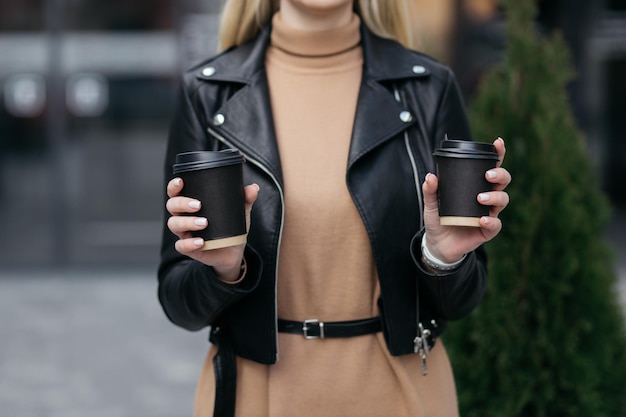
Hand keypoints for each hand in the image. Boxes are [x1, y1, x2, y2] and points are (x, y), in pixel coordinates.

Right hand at [165, 178, 259, 281]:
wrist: (233, 250)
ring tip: (204, 222)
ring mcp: (185, 233)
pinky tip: (201, 242)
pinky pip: (181, 246)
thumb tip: (253, 188)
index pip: (176, 192)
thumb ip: (246, 199)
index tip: (181, 182)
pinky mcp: (189, 248)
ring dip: (187, 222)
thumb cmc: (231, 226)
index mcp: (191, 204)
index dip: (174, 186)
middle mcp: (184, 217)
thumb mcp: (240, 211)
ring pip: (174, 224)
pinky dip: (189, 243)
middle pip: (172, 206)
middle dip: (182, 203)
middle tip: (198, 205)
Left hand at [422, 137, 510, 262]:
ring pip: (503, 200)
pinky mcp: (486, 231)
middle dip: (500, 175)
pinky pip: (495, 225)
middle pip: (503, 182)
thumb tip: (431, 176)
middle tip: (487, 175)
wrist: (438, 244)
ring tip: (481, 198)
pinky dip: (491, 221)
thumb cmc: (438, 219)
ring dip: (495, 197)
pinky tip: (483, 219)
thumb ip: (430, 190)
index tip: (498, 143)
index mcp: (476, 186)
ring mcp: (488, 213)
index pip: (490, 167)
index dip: (498, 155)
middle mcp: (486, 198)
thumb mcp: (431, 204)